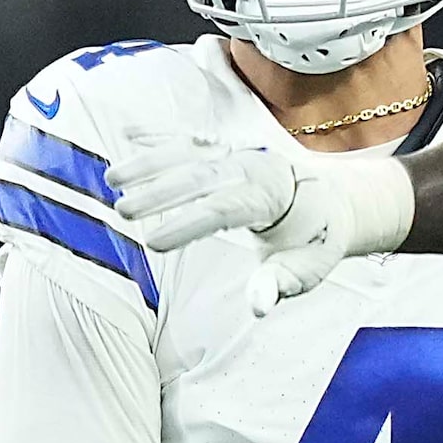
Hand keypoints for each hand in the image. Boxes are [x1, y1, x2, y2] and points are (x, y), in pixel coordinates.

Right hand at [109, 137, 353, 313]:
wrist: (330, 197)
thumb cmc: (313, 239)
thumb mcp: (307, 266)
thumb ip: (280, 283)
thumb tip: (259, 308)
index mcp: (273, 195)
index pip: (226, 208)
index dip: (188, 223)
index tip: (153, 243)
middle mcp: (252, 165)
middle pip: (202, 175)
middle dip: (160, 191)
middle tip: (122, 212)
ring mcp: (237, 150)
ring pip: (189, 150)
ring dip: (149, 162)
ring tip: (112, 179)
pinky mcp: (225, 145)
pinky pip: (189, 136)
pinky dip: (160, 134)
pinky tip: (128, 134)